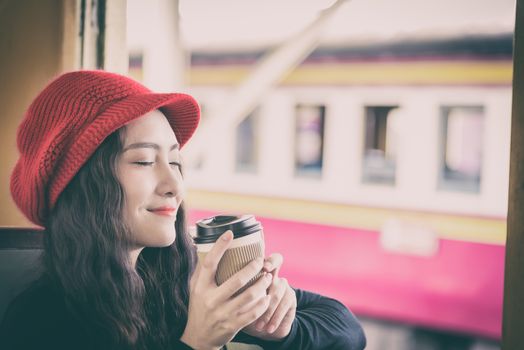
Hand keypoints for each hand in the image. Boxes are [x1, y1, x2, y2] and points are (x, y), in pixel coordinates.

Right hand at [181, 231, 273, 349]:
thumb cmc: (199, 307)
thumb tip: (206, 246)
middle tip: (261, 261)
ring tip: (267, 277)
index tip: (230, 233)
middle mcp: (211, 300)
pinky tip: (267, 296)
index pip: (210, 263)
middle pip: (236, 280)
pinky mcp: (233, 325)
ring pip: (249, 296)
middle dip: (253, 268)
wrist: (197, 338)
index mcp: (201, 287)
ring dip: (262, 285)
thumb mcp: (195, 289)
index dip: (220, 247)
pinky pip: (253, 312)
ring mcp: (223, 313)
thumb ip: (202, 271)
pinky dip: (262, 303)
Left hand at [242, 253, 296, 340]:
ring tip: (258, 326)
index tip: (264, 267)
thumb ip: (235, 288)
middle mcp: (277, 279)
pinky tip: (269, 329)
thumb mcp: (239, 297)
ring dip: (268, 312)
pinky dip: (275, 320)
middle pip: (278, 280)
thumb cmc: (245, 308)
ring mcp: (286, 290)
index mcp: (265, 273)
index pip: (274, 259)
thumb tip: (223, 284)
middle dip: (267, 293)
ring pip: (278, 296)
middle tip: (259, 301)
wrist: (264, 326)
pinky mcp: (292, 303)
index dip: (272, 261)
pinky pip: (285, 310)